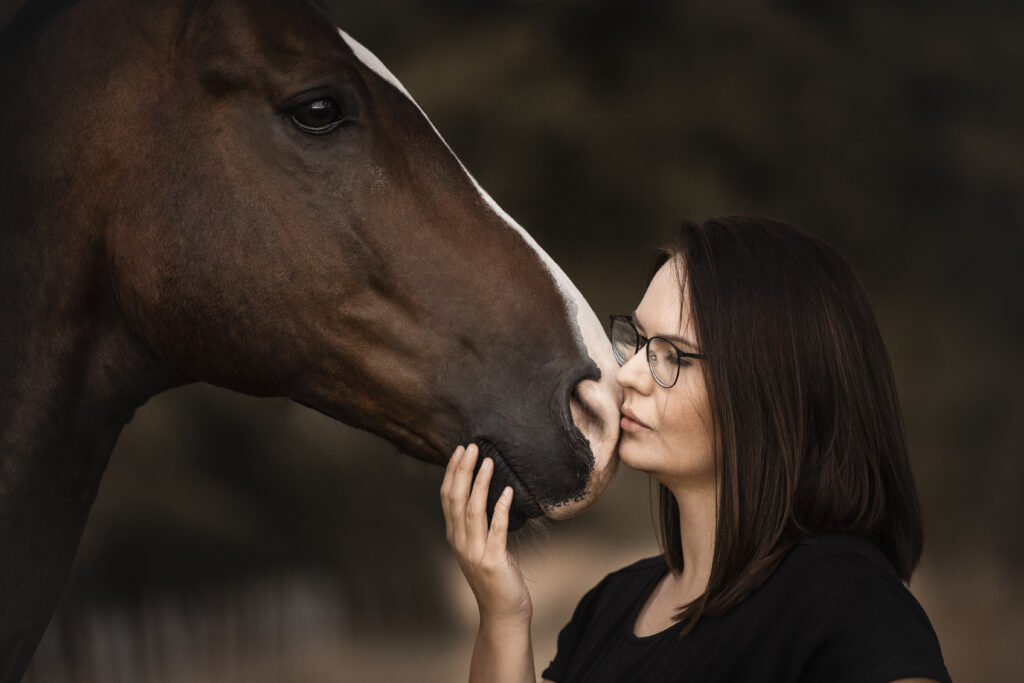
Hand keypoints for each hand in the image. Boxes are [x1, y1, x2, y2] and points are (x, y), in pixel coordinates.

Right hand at [441, 444, 532, 624]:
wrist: (503, 612)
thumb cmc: (496, 577)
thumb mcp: (480, 546)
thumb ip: (477, 525)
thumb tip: (485, 493)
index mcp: (455, 536)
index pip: (447, 497)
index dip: (452, 473)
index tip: (461, 451)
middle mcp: (460, 542)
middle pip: (456, 499)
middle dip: (462, 471)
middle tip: (471, 447)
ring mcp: (475, 552)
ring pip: (472, 510)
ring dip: (480, 483)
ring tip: (488, 461)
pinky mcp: (493, 561)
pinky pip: (497, 530)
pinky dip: (500, 509)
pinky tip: (507, 492)